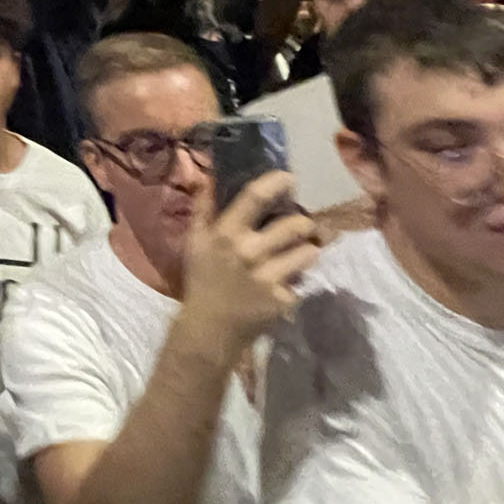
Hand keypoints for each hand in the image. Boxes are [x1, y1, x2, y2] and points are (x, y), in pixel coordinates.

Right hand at [177, 171, 319, 353]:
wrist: (210, 329)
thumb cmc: (203, 280)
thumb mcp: (195, 241)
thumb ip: (203, 207)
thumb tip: (207, 174)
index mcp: (226, 233)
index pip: (255, 197)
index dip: (277, 182)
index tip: (290, 178)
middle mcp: (250, 252)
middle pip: (294, 225)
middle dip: (303, 222)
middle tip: (302, 225)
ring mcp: (269, 278)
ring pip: (308, 252)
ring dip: (308, 250)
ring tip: (302, 252)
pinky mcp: (283, 300)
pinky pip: (303, 281)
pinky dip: (299, 280)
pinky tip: (288, 282)